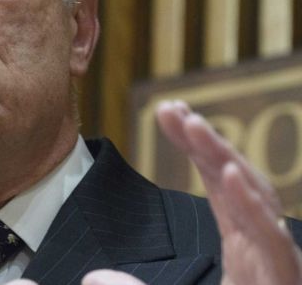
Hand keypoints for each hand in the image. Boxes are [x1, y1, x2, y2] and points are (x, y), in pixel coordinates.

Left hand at [82, 100, 301, 284]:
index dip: (198, 147)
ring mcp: (277, 269)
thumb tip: (93, 279)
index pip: (219, 186)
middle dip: (206, 143)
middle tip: (171, 109)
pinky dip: (251, 208)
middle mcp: (264, 254)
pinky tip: (226, 174)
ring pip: (255, 205)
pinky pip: (270, 244)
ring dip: (223, 161)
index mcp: (245, 252)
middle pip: (236, 185)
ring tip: (192, 127)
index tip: (168, 112)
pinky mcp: (283, 283)